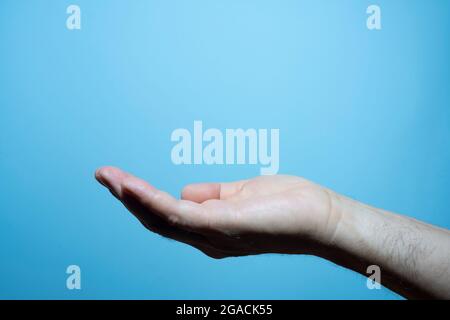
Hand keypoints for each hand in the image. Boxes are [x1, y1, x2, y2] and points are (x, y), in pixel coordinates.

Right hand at [95, 166, 340, 257]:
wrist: (320, 216)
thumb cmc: (285, 205)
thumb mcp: (240, 195)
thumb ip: (211, 195)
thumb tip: (184, 190)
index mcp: (210, 228)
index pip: (166, 215)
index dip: (140, 199)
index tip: (120, 179)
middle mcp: (206, 238)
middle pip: (156, 219)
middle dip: (127, 197)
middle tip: (103, 175)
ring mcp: (213, 235)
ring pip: (162, 218)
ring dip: (132, 197)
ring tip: (110, 177)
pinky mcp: (224, 226)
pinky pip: (181, 214)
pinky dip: (154, 201)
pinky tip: (135, 187)